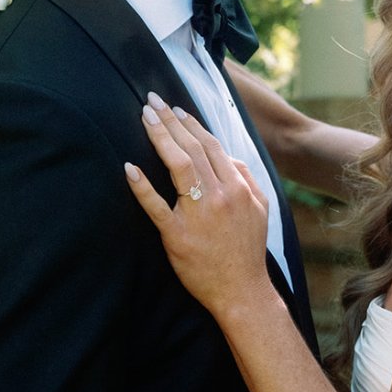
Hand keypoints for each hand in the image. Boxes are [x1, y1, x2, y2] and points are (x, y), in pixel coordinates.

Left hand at [125, 95, 272, 316]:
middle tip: (152, 101)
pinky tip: (129, 167)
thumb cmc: (248, 251)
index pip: (211, 146)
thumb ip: (247, 179)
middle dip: (170, 121)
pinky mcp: (177, 235)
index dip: (191, 124)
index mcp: (237, 188)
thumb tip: (230, 158)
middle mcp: (218, 196)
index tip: (176, 109)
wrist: (242, 290)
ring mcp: (197, 215)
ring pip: (177, 166)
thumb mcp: (261, 210)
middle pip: (192, 148)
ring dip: (160, 137)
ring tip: (145, 118)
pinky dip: (142, 185)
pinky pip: (156, 206)